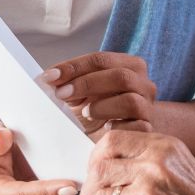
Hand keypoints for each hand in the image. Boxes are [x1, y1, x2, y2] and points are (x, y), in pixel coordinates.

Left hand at [42, 52, 156, 132]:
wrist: (126, 135)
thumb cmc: (102, 109)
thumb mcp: (84, 92)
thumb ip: (69, 82)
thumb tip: (46, 80)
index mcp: (129, 65)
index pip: (101, 59)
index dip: (74, 66)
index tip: (49, 76)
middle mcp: (144, 84)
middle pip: (119, 76)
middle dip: (86, 84)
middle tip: (61, 94)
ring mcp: (148, 108)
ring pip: (129, 101)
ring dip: (101, 107)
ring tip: (85, 113)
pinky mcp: (148, 131)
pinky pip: (135, 128)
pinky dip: (117, 128)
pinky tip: (105, 130)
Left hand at [78, 128, 194, 194]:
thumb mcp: (182, 168)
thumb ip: (149, 160)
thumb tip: (108, 165)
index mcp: (164, 147)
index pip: (111, 141)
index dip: (95, 159)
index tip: (94, 174)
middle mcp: (154, 165)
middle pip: (100, 169)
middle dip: (90, 189)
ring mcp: (148, 193)